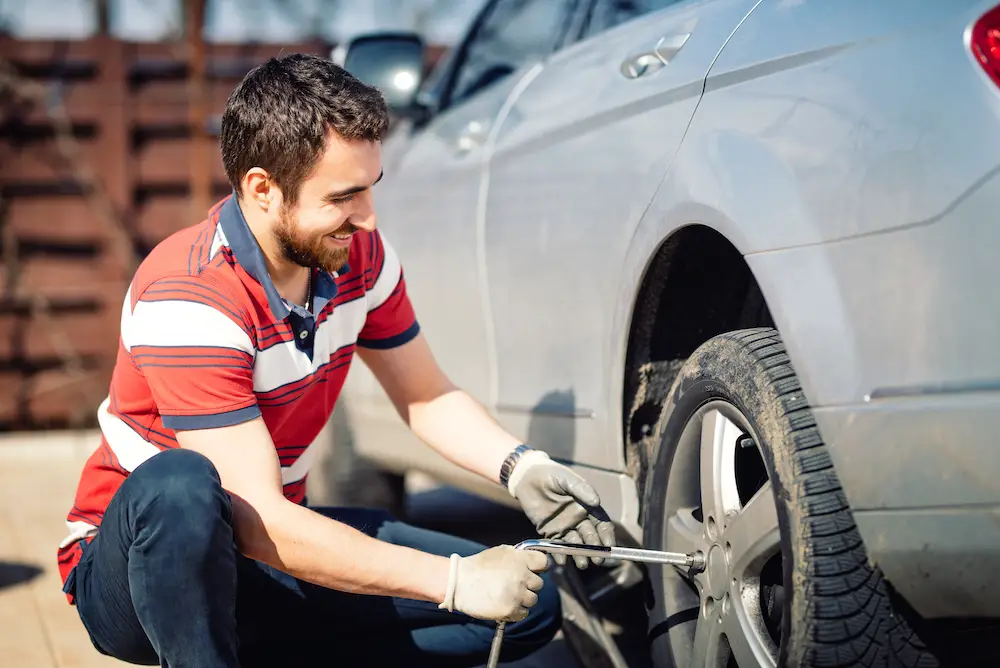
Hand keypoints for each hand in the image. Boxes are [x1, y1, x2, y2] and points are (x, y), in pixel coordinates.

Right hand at [439, 545, 548, 621]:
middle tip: (515, 585)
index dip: (538, 567)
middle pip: (538, 584)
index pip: (543, 562)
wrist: (460, 583)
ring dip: (523, 599)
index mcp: (520, 559)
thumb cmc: (478, 566)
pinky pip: (523, 613)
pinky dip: (517, 611)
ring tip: (508, 596)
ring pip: (532, 599)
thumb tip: (530, 560)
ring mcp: (517, 594)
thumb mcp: (500, 552)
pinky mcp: (511, 609)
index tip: (532, 570)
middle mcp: (521, 576)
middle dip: (528, 584)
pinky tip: (506, 604)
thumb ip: (518, 555)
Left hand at [507, 449, 615, 568]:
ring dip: (579, 555)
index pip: (601, 524)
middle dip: (595, 550)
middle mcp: (578, 519)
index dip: (606, 536)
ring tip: (581, 564)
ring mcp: (564, 526)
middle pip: (590, 538)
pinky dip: (560, 554)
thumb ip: (581, 489)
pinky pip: (556, 545)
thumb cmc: (551, 474)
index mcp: (586, 507)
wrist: (527, 476)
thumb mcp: (567, 479)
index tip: (608, 546)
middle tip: (596, 561)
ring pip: (575, 544)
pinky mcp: (548, 531)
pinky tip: (562, 561)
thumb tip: (596, 501)